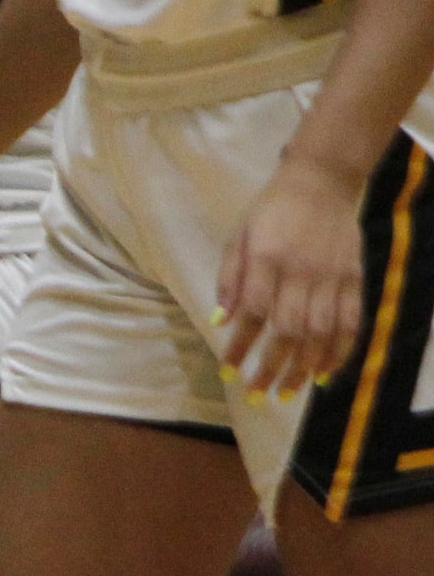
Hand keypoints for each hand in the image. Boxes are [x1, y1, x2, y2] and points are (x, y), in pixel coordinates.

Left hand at [216, 156, 369, 399]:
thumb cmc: (270, 210)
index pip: (253, 311)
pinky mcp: (355, 280)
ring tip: (289, 392)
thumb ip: (230, 278)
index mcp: (267, 259)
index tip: (229, 369)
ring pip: (321, 333)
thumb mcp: (239, 236)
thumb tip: (221, 320)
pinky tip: (326, 373)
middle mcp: (301, 272)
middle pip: (288, 330)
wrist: (321, 183)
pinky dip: (340, 351)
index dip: (241, 344)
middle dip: (272, 366)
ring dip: (304, 367)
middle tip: (258, 392)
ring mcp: (332, 278)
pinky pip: (351, 323)